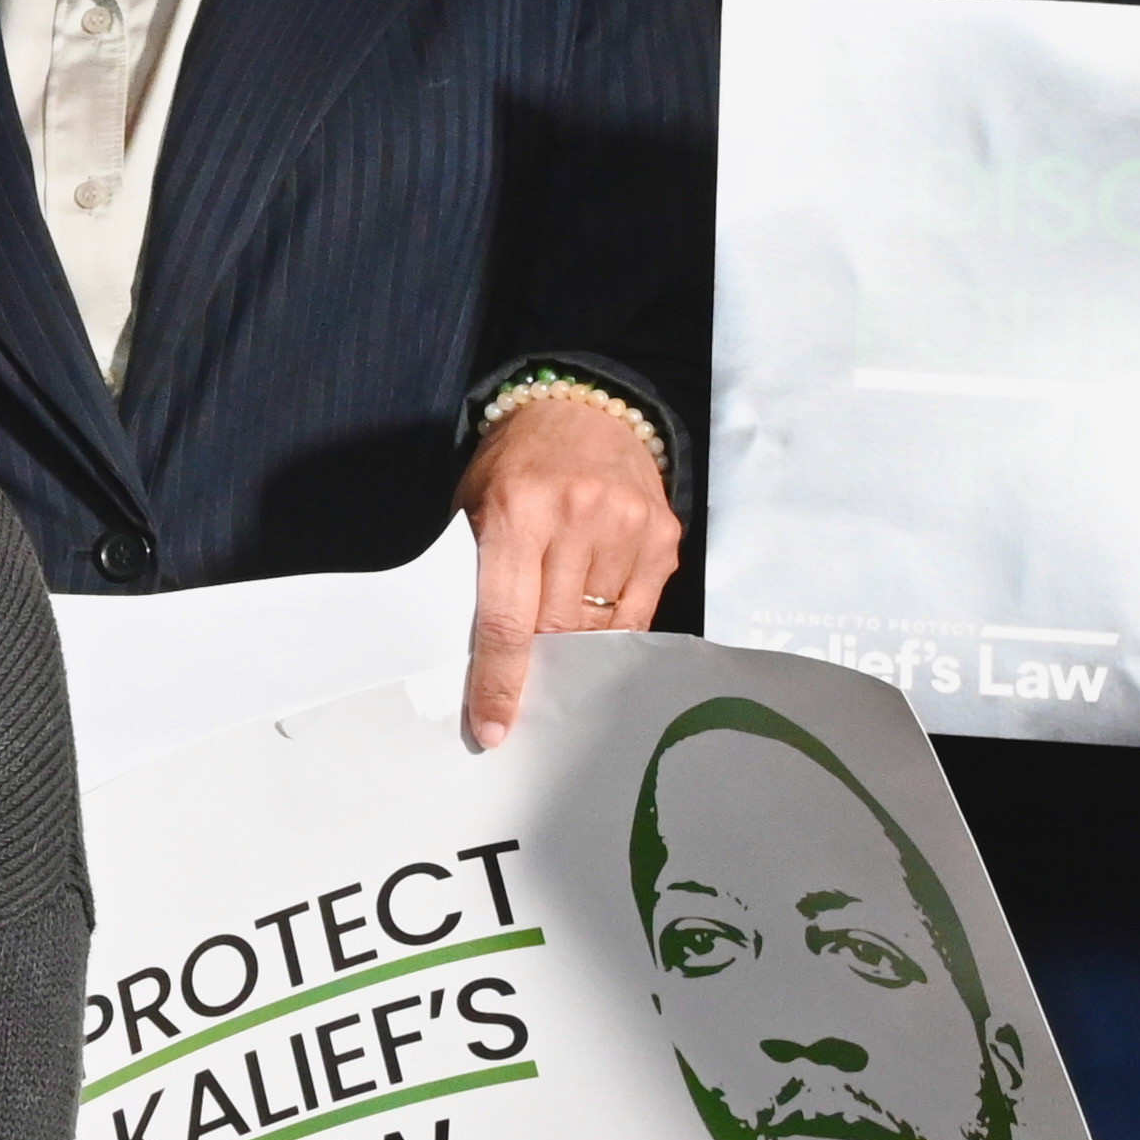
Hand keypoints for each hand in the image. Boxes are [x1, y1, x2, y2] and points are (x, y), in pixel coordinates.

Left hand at [453, 384, 684, 741]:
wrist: (583, 410)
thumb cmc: (514, 466)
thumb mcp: (475, 507)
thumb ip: (477, 574)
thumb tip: (476, 660)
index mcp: (517, 512)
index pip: (506, 621)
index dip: (499, 683)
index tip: (492, 729)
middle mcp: (577, 518)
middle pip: (556, 631)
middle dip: (538, 660)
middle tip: (525, 674)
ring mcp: (628, 526)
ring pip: (598, 628)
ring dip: (576, 640)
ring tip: (560, 622)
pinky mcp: (664, 536)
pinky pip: (636, 613)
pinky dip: (611, 624)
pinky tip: (595, 609)